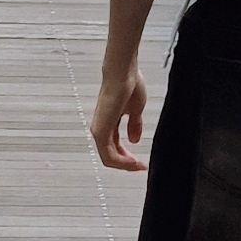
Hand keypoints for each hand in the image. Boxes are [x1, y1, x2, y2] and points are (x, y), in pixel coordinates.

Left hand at [91, 55, 148, 171]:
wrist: (124, 73)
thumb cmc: (129, 84)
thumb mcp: (135, 110)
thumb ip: (134, 125)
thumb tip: (134, 140)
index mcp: (109, 123)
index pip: (115, 148)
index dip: (129, 158)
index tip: (142, 162)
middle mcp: (100, 129)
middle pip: (111, 156)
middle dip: (127, 164)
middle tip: (141, 167)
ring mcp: (99, 131)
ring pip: (109, 158)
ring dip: (125, 165)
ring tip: (139, 165)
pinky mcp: (100, 131)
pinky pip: (108, 155)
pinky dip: (121, 162)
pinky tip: (133, 162)